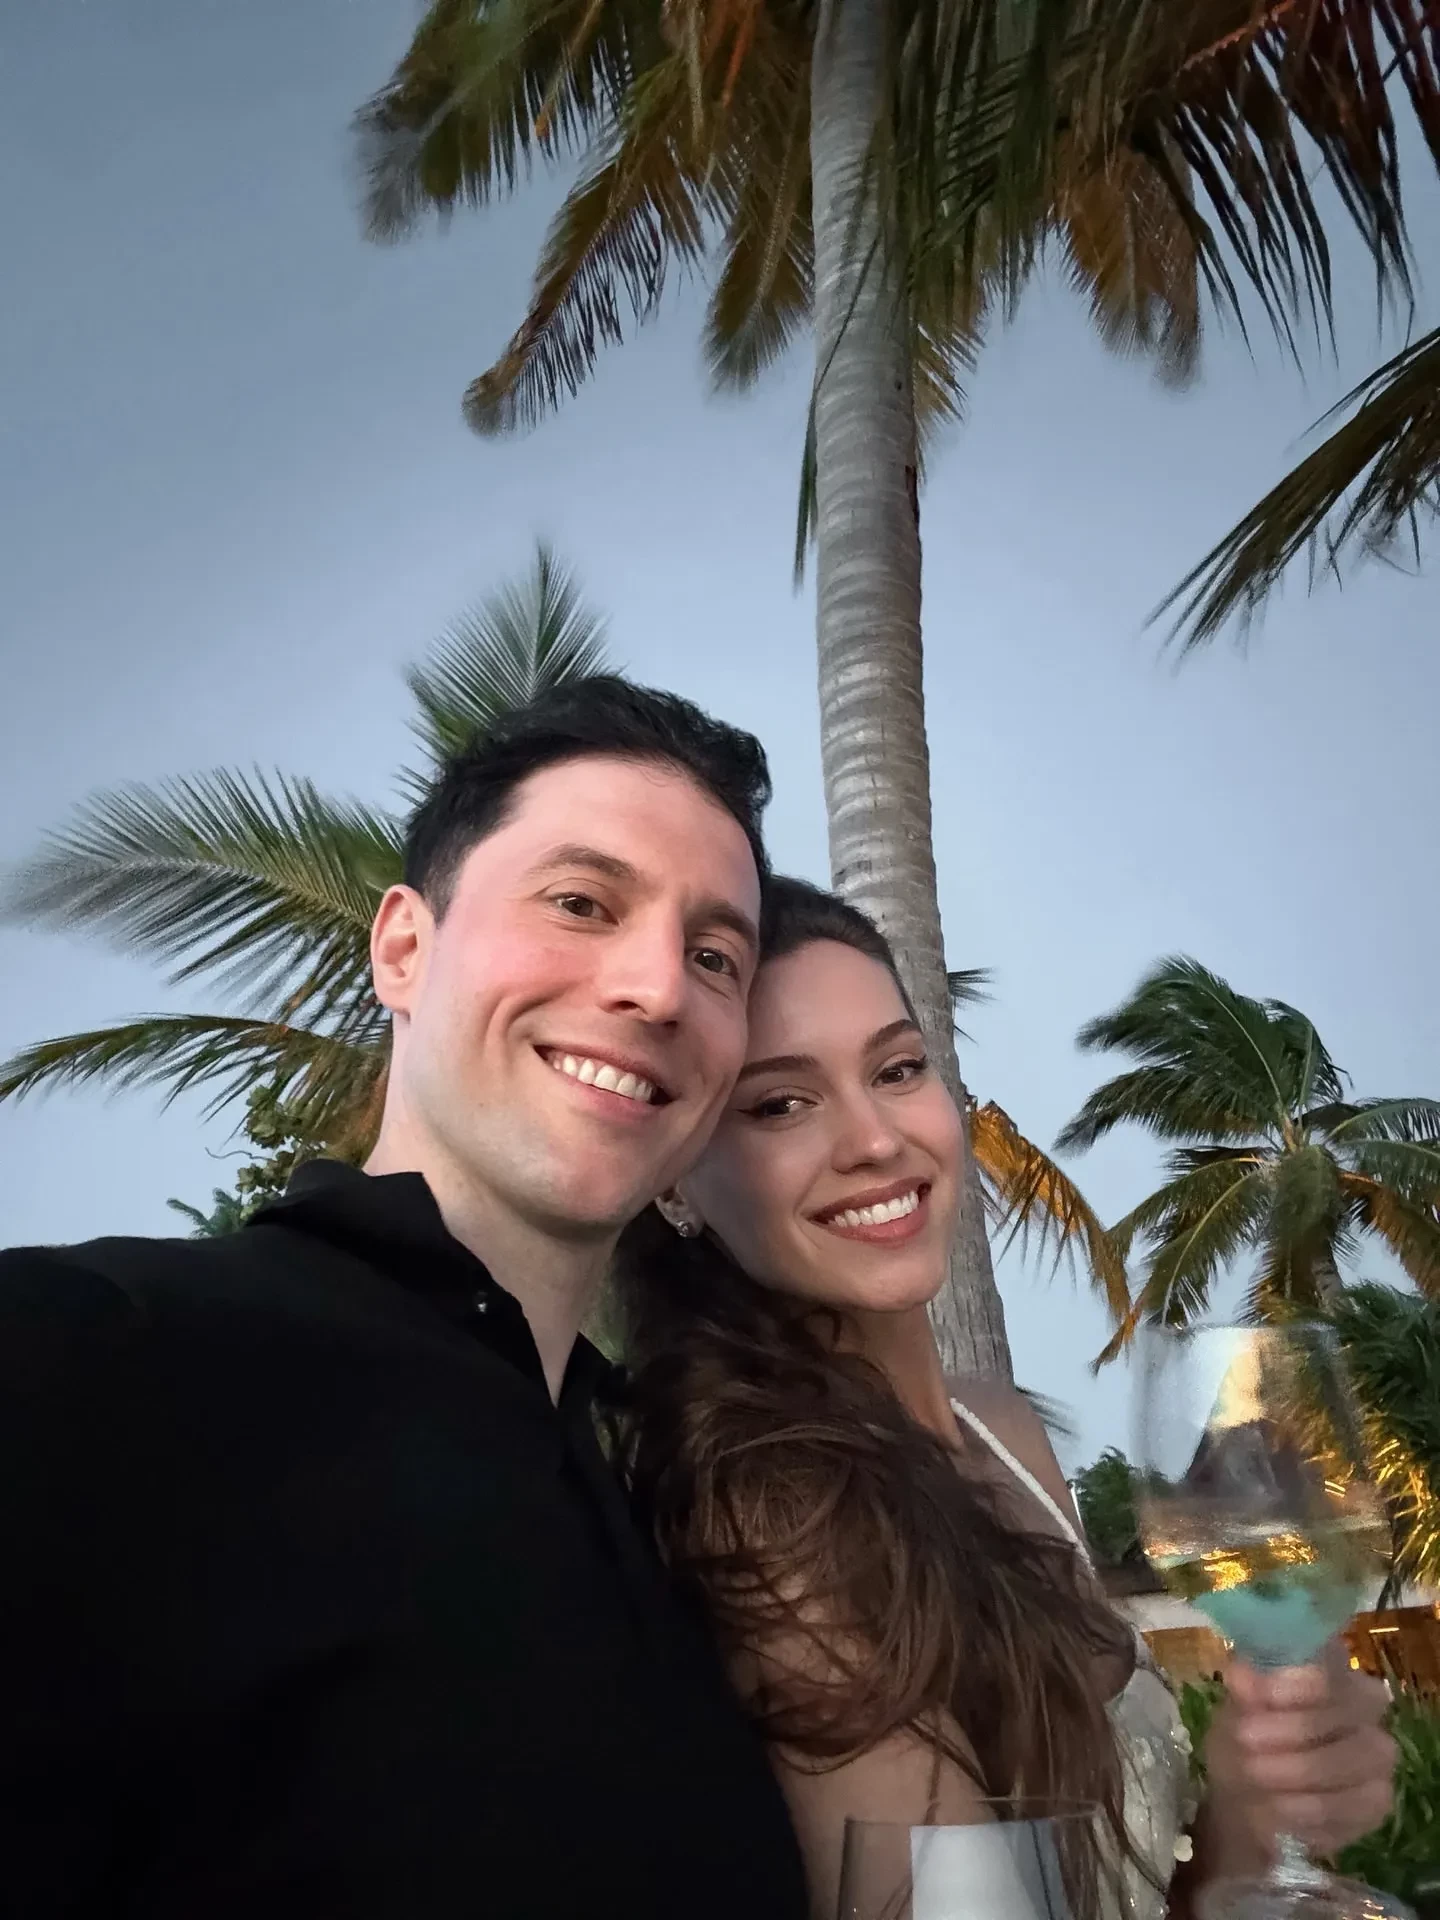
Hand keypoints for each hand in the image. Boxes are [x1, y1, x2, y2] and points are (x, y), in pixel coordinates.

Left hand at [1201, 1640, 1395, 1869]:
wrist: (1249, 1796)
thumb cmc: (1248, 1736)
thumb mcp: (1235, 1709)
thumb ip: (1243, 1690)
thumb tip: (1241, 1675)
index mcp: (1335, 1673)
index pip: (1330, 1672)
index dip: (1296, 1684)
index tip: (1257, 1694)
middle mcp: (1367, 1712)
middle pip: (1344, 1717)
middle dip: (1291, 1729)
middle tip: (1246, 1738)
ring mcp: (1378, 1759)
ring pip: (1347, 1763)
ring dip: (1296, 1770)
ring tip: (1254, 1774)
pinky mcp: (1377, 1804)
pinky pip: (1351, 1808)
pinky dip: (1309, 1809)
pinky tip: (1278, 1807)